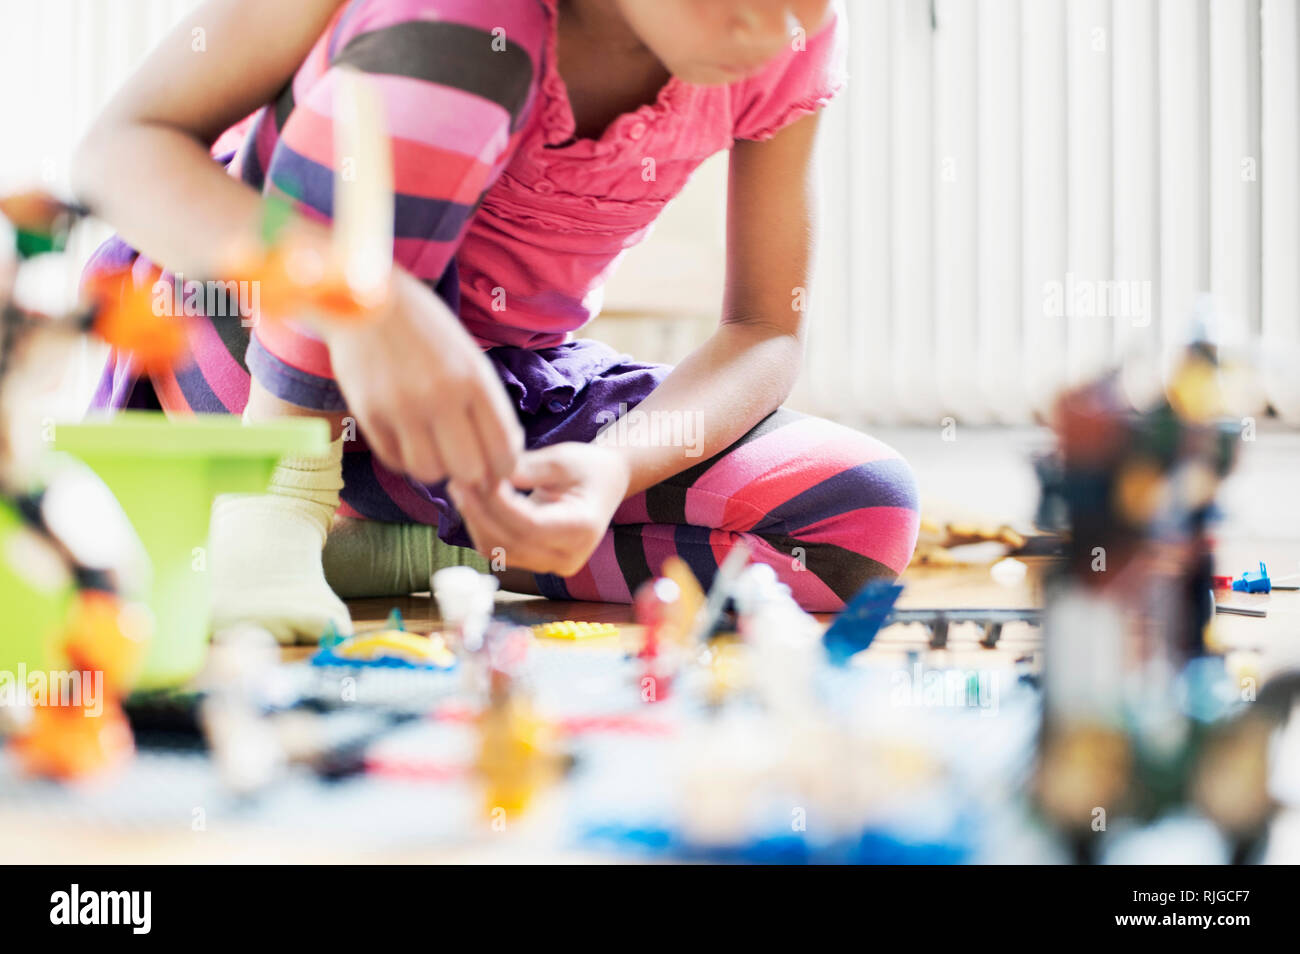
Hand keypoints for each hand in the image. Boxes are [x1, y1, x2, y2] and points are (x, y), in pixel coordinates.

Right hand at [321, 269, 521, 487]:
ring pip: (430, 472)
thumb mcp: (470, 358)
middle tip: (465, 462)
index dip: (504, 469)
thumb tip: (502, 458)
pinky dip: (405, 458)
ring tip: (434, 447)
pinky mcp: (368, 412)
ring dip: (436, 468)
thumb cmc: (427, 329)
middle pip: (470, 472)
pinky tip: (407, 437)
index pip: (504, 452)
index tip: (496, 466)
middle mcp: (440, 395)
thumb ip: (487, 406)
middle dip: (472, 474)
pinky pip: (395, 460)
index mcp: (475, 380)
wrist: (366, 295)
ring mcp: (401, 406)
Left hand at [448, 442, 630, 576]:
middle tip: (458, 481)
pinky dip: (482, 528)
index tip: (474, 477)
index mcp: (582, 529)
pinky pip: (500, 551)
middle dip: (479, 512)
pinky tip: (473, 502)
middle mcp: (569, 556)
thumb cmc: (587, 467)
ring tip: (462, 488)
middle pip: (511, 543)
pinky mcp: (538, 564)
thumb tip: (488, 474)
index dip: (497, 504)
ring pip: (499, 551)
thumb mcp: (562, 459)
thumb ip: (528, 469)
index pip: (530, 525)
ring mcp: (553, 565)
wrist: (605, 485)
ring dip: (476, 521)